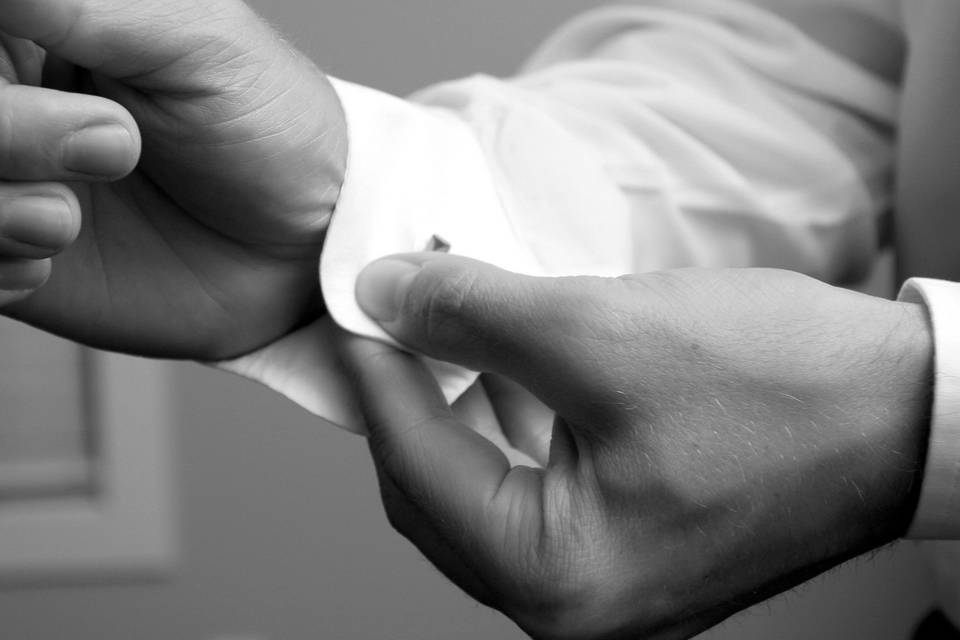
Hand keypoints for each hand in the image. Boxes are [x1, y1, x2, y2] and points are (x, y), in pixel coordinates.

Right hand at [0, 0, 344, 358]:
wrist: (299, 248)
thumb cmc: (268, 128)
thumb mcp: (201, 39)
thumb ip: (92, 3)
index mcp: (41, 23)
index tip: (40, 78)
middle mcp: (13, 99)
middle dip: (5, 132)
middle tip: (114, 145)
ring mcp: (7, 176)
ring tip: (69, 219)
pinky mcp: (11, 250)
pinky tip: (55, 256)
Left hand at [339, 254, 932, 639]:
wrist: (906, 411)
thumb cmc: (782, 388)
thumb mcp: (602, 331)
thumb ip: (474, 313)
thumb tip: (385, 293)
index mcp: (557, 580)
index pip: (416, 469)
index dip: (376, 374)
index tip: (357, 301)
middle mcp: (572, 605)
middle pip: (438, 488)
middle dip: (412, 390)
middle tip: (397, 308)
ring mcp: (602, 581)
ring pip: (482, 484)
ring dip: (458, 400)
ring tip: (446, 322)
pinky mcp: (628, 542)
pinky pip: (533, 485)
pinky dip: (507, 419)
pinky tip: (503, 362)